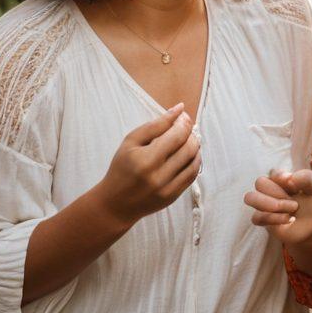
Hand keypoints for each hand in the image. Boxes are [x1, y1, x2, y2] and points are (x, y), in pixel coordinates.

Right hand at [93, 103, 200, 226]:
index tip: (183, 115)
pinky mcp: (173, 196)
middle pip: (188, 148)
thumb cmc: (121, 168)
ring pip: (193, 161)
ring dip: (195, 146)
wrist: (116, 203)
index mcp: (145, 159)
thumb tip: (179, 109)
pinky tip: (188, 154)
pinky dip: (194, 161)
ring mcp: (167, 189)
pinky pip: (192, 175)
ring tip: (188, 139)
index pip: (176, 136)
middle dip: (191, 133)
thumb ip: (155, 125)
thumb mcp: (130, 142)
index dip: (184, 123)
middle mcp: (158, 176)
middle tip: (186, 126)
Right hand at [244, 168, 311, 245]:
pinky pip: (256, 217)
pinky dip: (273, 218)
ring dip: (270, 204)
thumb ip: (308, 177)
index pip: (273, 172)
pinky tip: (289, 220)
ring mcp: (266, 205)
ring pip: (250, 197)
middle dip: (278, 193)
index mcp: (283, 178)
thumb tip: (289, 178)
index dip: (281, 177)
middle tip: (295, 204)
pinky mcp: (265, 220)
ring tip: (290, 210)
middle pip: (260, 182)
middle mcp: (271, 189)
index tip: (295, 186)